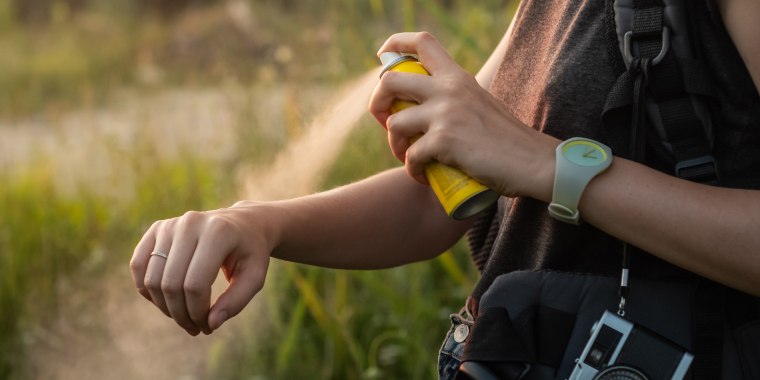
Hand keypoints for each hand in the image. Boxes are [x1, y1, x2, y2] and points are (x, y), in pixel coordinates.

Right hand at [129, 201, 272, 334]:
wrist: (243, 223)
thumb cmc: (250, 253)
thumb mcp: (254, 277)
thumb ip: (236, 301)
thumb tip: (211, 323)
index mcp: (218, 232)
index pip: (195, 284)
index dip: (197, 312)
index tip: (208, 326)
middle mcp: (190, 223)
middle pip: (171, 284)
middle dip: (181, 314)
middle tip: (195, 328)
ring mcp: (170, 224)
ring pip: (152, 279)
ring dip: (164, 307)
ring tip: (184, 317)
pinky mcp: (157, 228)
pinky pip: (138, 265)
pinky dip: (147, 290)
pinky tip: (166, 301)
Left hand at [369, 32, 558, 200]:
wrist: (532, 162)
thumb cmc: (507, 140)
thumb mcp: (479, 103)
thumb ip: (456, 99)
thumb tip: (426, 109)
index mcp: (458, 76)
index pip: (421, 42)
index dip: (394, 45)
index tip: (382, 58)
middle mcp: (449, 88)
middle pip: (390, 80)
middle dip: (377, 103)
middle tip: (386, 123)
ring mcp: (446, 113)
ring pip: (394, 122)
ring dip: (395, 145)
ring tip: (408, 157)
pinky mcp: (445, 141)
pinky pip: (410, 156)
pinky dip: (412, 170)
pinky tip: (422, 176)